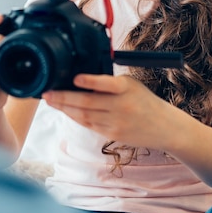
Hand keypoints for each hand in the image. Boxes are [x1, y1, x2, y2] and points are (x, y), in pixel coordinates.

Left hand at [43, 73, 165, 148]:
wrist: (164, 127)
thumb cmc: (144, 101)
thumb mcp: (131, 85)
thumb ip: (109, 82)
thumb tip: (80, 78)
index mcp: (126, 88)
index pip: (107, 84)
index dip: (90, 81)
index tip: (75, 78)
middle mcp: (121, 106)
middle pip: (87, 102)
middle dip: (64, 98)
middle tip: (47, 94)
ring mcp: (116, 122)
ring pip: (84, 115)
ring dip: (65, 108)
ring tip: (51, 101)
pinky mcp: (112, 134)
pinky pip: (89, 125)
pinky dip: (75, 117)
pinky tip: (65, 111)